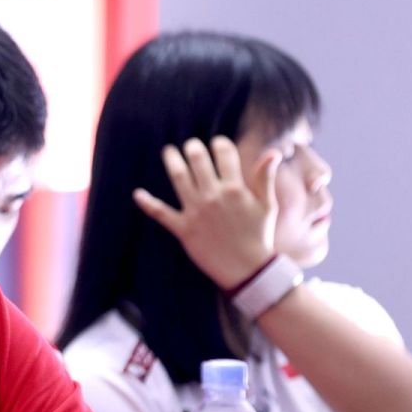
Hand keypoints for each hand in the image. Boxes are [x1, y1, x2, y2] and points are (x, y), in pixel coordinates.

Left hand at [133, 136, 281, 289]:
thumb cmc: (259, 235)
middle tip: (190, 144)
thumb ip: (265, 178)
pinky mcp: (184, 229)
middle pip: (198, 161)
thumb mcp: (267, 205)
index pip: (225, 155)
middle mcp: (213, 196)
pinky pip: (161, 213)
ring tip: (168, 150)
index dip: (220, 144)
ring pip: (179, 178)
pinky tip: (137, 194)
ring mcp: (196, 212)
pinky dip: (148, 203)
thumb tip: (273, 152)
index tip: (217, 143)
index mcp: (235, 189)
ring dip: (171, 161)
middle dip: (193, 148)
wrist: (247, 269)